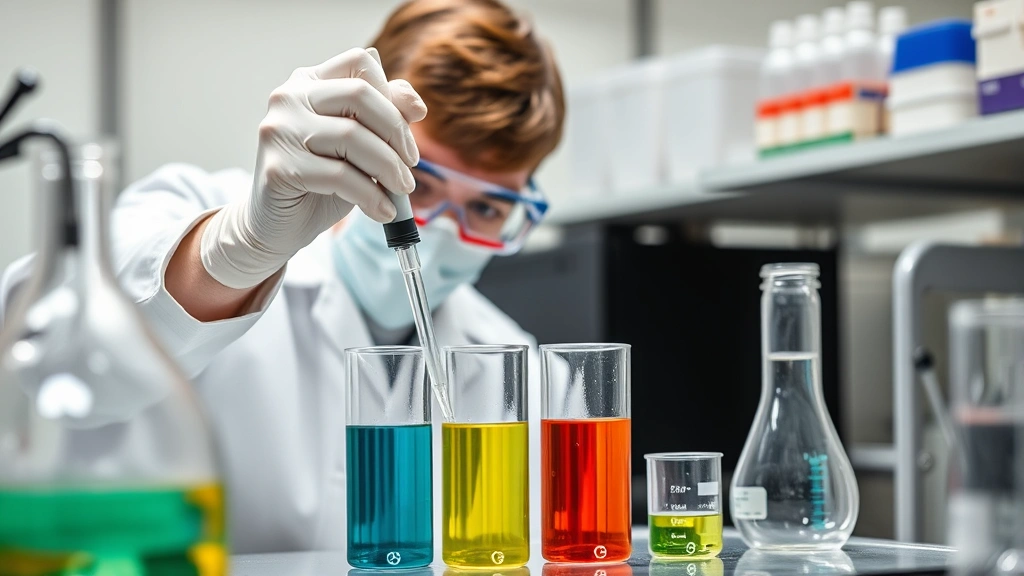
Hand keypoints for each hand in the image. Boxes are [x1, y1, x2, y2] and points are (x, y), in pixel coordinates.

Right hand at [200, 47, 427, 288]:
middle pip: (359, 95)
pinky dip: (370, 196)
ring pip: (351, 137)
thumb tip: (416, 106)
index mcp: (309, 82)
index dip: (393, 93)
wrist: (278, 226)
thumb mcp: (360, 145)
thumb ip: (384, 116)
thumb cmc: (323, 181)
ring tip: (401, 191)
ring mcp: (278, 131)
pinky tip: (383, 210)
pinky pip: (339, 176)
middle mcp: (288, 98)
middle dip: (396, 133)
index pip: (360, 62)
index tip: (410, 129)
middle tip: (410, 165)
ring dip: (388, 168)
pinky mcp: (278, 167)